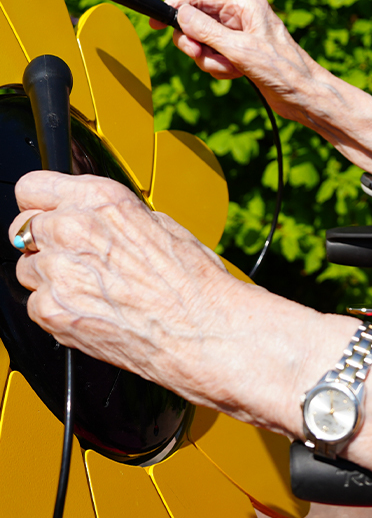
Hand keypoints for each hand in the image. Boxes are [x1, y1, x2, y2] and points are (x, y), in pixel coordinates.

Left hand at [8, 172, 236, 407]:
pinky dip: (57, 308)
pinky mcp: (53, 311)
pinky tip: (91, 309)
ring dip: (50, 277)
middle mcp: (74, 230)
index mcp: (100, 199)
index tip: (46, 212)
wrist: (201, 330)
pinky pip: (35, 304)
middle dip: (45, 242)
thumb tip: (94, 218)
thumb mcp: (158, 223)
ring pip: (27, 268)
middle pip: (23, 228)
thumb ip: (112, 216)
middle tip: (75, 257)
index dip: (40, 202)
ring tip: (91, 288)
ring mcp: (59, 272)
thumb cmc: (191, 280)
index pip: (32, 187)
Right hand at [151, 0, 321, 124]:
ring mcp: (240, 34)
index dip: (175, 5)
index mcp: (244, 4)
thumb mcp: (239, 50)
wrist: (304, 95)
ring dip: (209, 59)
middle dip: (195, 42)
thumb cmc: (282, 69)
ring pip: (203, 42)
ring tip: (230, 69)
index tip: (155, 22)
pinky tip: (236, 75)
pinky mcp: (239, 52)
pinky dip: (219, 67)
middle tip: (201, 55)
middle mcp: (241, 15)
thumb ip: (207, 31)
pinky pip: (214, 56)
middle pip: (196, 20)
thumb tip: (180, 13)